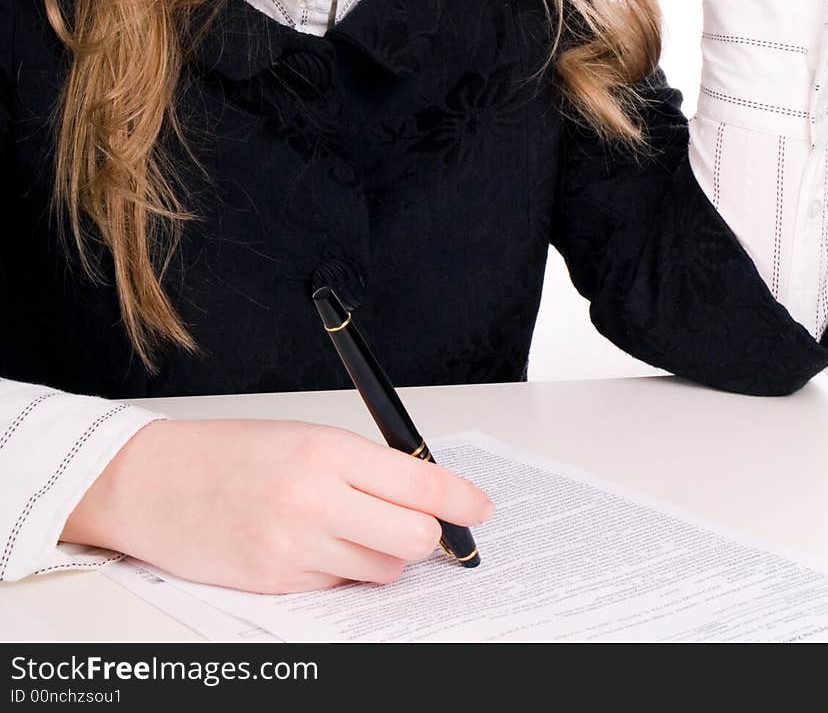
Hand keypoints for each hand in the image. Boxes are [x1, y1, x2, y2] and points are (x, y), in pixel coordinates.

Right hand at [60, 417, 493, 593]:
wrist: (151, 483)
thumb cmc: (227, 454)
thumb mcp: (303, 437)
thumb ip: (363, 465)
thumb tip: (422, 494)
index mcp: (327, 451)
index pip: (420, 485)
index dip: (462, 500)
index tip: (481, 508)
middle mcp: (316, 500)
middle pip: (415, 539)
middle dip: (428, 536)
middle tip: (421, 526)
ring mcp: (296, 548)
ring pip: (383, 569)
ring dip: (382, 555)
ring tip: (348, 528)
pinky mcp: (278, 584)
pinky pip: (339, 585)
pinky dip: (340, 569)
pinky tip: (311, 543)